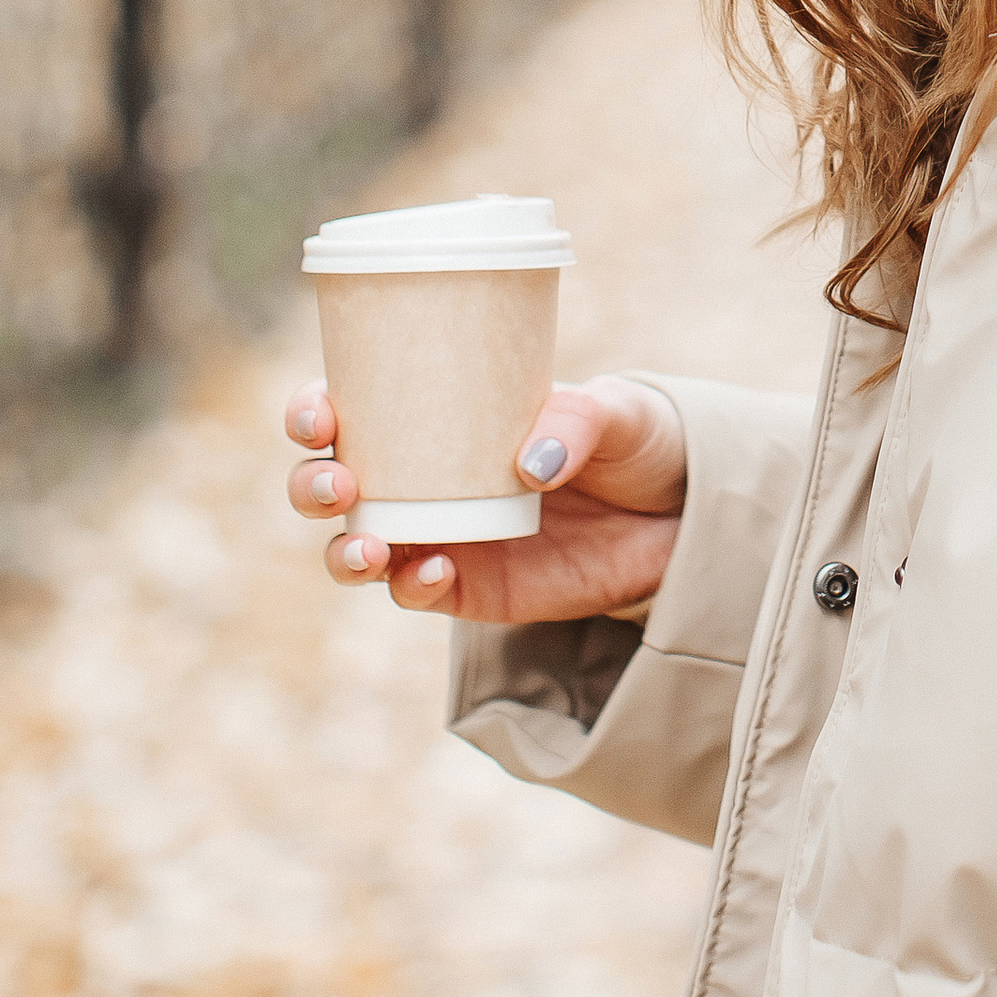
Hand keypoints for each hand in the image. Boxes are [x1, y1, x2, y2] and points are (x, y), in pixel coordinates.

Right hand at [281, 373, 686, 626]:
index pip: (354, 405)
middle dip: (313, 485)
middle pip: (332, 483)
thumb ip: (580, 419)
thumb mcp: (619, 412)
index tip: (321, 412)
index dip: (314, 409)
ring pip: (357, 546)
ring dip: (344, 550)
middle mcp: (427, 475)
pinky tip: (438, 569)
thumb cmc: (638, 439)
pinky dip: (412, 585)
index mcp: (441, 414)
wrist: (683, 514)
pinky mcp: (472, 587)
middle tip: (341, 481)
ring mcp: (443, 533)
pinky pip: (417, 591)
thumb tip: (530, 461)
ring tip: (373, 545)